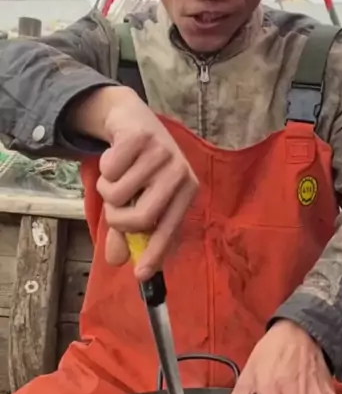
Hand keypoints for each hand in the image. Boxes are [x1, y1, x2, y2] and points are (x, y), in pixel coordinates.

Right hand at [70, 85, 198, 279]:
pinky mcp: (141, 137)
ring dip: (106, 189)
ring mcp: (163, 153)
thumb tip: (117, 261)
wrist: (131, 119)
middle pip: (141, 218)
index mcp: (186, 192)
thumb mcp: (137, 199)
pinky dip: (104, 168)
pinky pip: (109, 169)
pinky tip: (115, 156)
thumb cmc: (139, 166)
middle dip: (116, 219)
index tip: (141, 275)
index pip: (169, 230)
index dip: (155, 253)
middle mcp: (180, 173)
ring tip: (116, 176)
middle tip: (113, 207)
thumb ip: (126, 231)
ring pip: (117, 194)